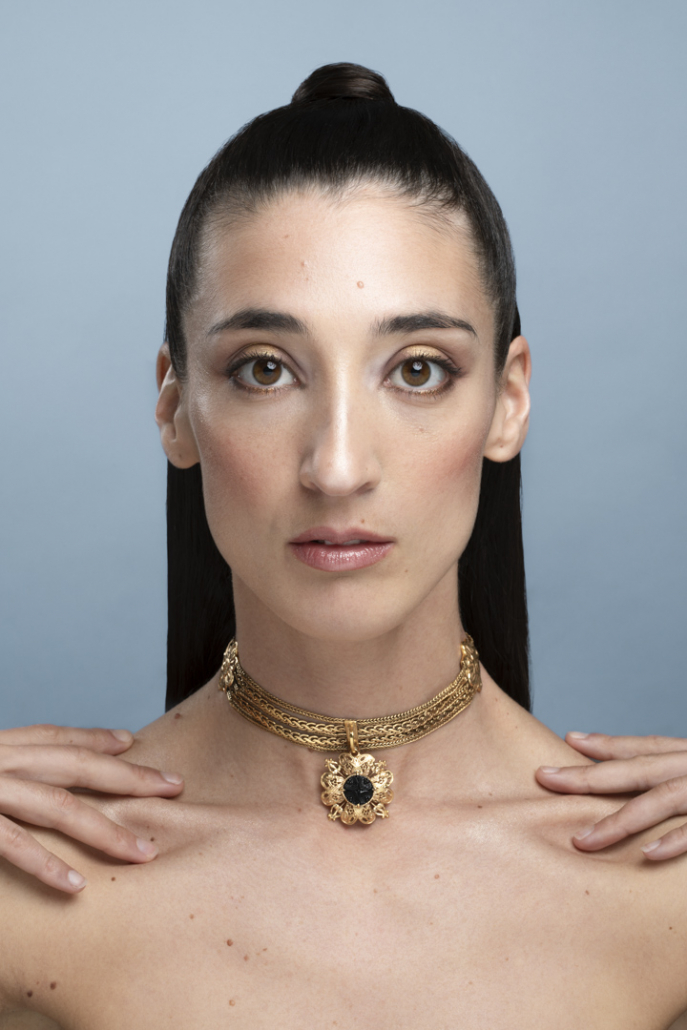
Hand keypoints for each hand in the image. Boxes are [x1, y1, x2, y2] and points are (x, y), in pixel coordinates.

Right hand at [0, 724, 183, 892]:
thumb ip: (11, 764)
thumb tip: (44, 770)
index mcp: (1, 747)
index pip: (57, 738)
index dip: (96, 739)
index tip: (131, 743)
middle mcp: (2, 761)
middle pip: (77, 765)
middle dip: (129, 777)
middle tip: (172, 786)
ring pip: (60, 807)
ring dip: (107, 831)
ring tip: (143, 853)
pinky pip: (16, 844)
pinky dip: (48, 865)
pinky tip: (79, 883)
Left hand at [536, 732, 686, 859]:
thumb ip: (678, 774)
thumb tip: (650, 788)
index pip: (645, 747)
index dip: (607, 744)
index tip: (570, 739)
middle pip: (636, 769)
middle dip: (587, 776)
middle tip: (545, 777)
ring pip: (659, 799)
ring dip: (618, 821)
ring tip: (581, 840)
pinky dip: (672, 840)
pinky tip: (645, 853)